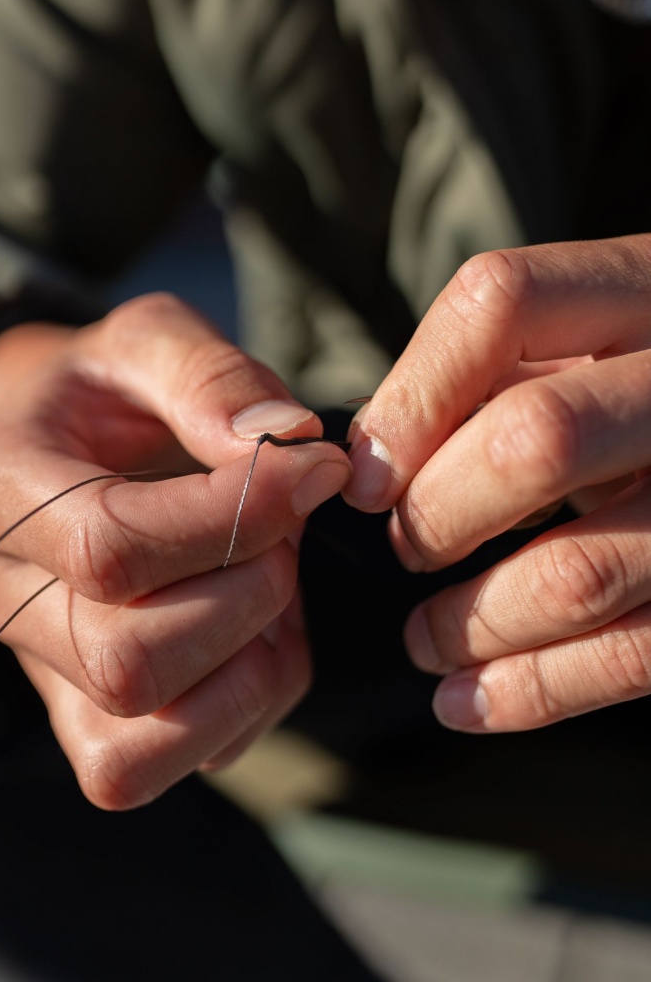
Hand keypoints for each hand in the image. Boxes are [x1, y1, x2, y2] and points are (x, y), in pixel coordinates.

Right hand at [0, 293, 349, 806]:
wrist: (81, 447)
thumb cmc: (117, 394)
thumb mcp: (153, 339)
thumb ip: (212, 375)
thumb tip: (285, 443)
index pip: (109, 546)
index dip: (236, 518)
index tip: (316, 470)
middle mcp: (4, 595)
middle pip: (129, 658)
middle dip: (249, 594)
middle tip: (286, 530)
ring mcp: (45, 670)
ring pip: (148, 733)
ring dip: (253, 660)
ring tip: (272, 580)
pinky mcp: (91, 724)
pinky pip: (162, 765)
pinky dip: (244, 708)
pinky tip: (261, 635)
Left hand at [344, 235, 650, 731]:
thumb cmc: (634, 392)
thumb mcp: (585, 346)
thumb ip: (491, 373)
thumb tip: (370, 464)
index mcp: (641, 290)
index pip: (501, 305)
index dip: (412, 397)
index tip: (365, 475)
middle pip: (535, 437)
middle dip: (439, 511)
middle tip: (408, 545)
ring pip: (579, 571)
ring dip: (472, 623)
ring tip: (424, 641)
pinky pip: (633, 655)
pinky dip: (534, 691)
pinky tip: (472, 699)